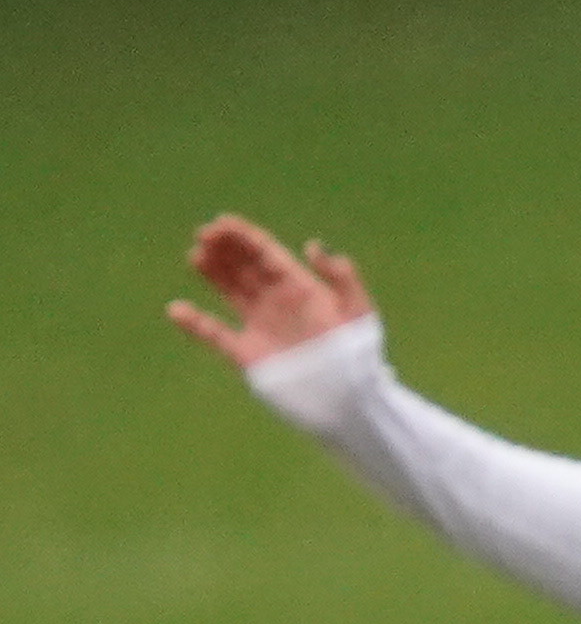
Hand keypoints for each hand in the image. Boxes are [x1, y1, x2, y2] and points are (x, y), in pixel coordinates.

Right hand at [168, 215, 371, 369]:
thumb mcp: (358, 312)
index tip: (221, 222)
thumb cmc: (360, 355)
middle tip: (204, 235)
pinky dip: (195, 324)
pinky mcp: (248, 354)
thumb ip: (342, 277)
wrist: (350, 401)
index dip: (243, 236)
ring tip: (195, 256)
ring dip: (211, 273)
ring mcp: (261, 326)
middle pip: (244, 267)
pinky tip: (177, 310)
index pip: (266, 253)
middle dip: (224, 248)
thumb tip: (313, 244)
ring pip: (229, 291)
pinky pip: (216, 335)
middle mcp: (277, 302)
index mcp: (301, 288)